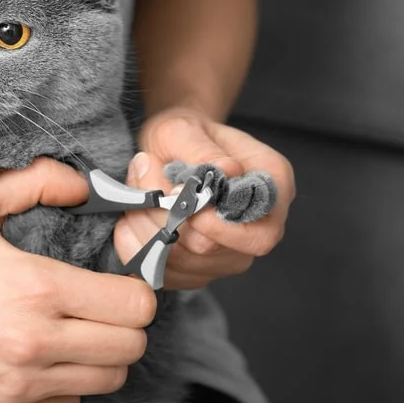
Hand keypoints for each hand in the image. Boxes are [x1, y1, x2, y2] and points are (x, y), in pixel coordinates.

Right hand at [0, 158, 157, 402]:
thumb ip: (35, 181)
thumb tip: (85, 186)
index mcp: (36, 287)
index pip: (135, 304)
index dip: (134, 289)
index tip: (115, 281)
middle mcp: (35, 343)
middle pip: (131, 347)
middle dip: (124, 323)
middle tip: (99, 306)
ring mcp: (21, 386)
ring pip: (108, 380)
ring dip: (100, 355)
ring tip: (72, 331)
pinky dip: (67, 384)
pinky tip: (41, 358)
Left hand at [114, 108, 294, 289]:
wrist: (168, 149)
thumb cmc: (183, 136)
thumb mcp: (185, 128)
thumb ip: (201, 150)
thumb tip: (226, 170)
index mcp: (272, 187)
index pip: (262, 233)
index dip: (221, 229)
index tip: (184, 205)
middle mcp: (257, 228)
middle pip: (216, 251)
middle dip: (170, 221)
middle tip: (145, 188)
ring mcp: (227, 254)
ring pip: (185, 263)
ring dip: (149, 232)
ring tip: (137, 199)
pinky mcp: (197, 270)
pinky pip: (164, 273)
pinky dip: (138, 248)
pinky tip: (131, 221)